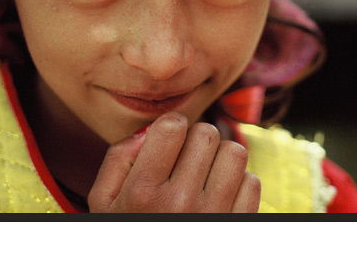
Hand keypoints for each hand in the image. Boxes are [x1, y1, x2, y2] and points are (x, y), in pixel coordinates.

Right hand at [87, 112, 260, 212]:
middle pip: (206, 133)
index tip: (169, 138)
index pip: (172, 126)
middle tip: (185, 160)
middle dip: (195, 140)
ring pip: (235, 152)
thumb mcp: (105, 201)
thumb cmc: (129, 232)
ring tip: (205, 174)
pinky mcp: (237, 225)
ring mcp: (213, 216)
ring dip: (220, 158)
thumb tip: (150, 130)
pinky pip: (251, 182)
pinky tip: (219, 195)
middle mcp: (179, 203)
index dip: (172, 126)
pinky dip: (238, 184)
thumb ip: (118, 158)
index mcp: (143, 193)